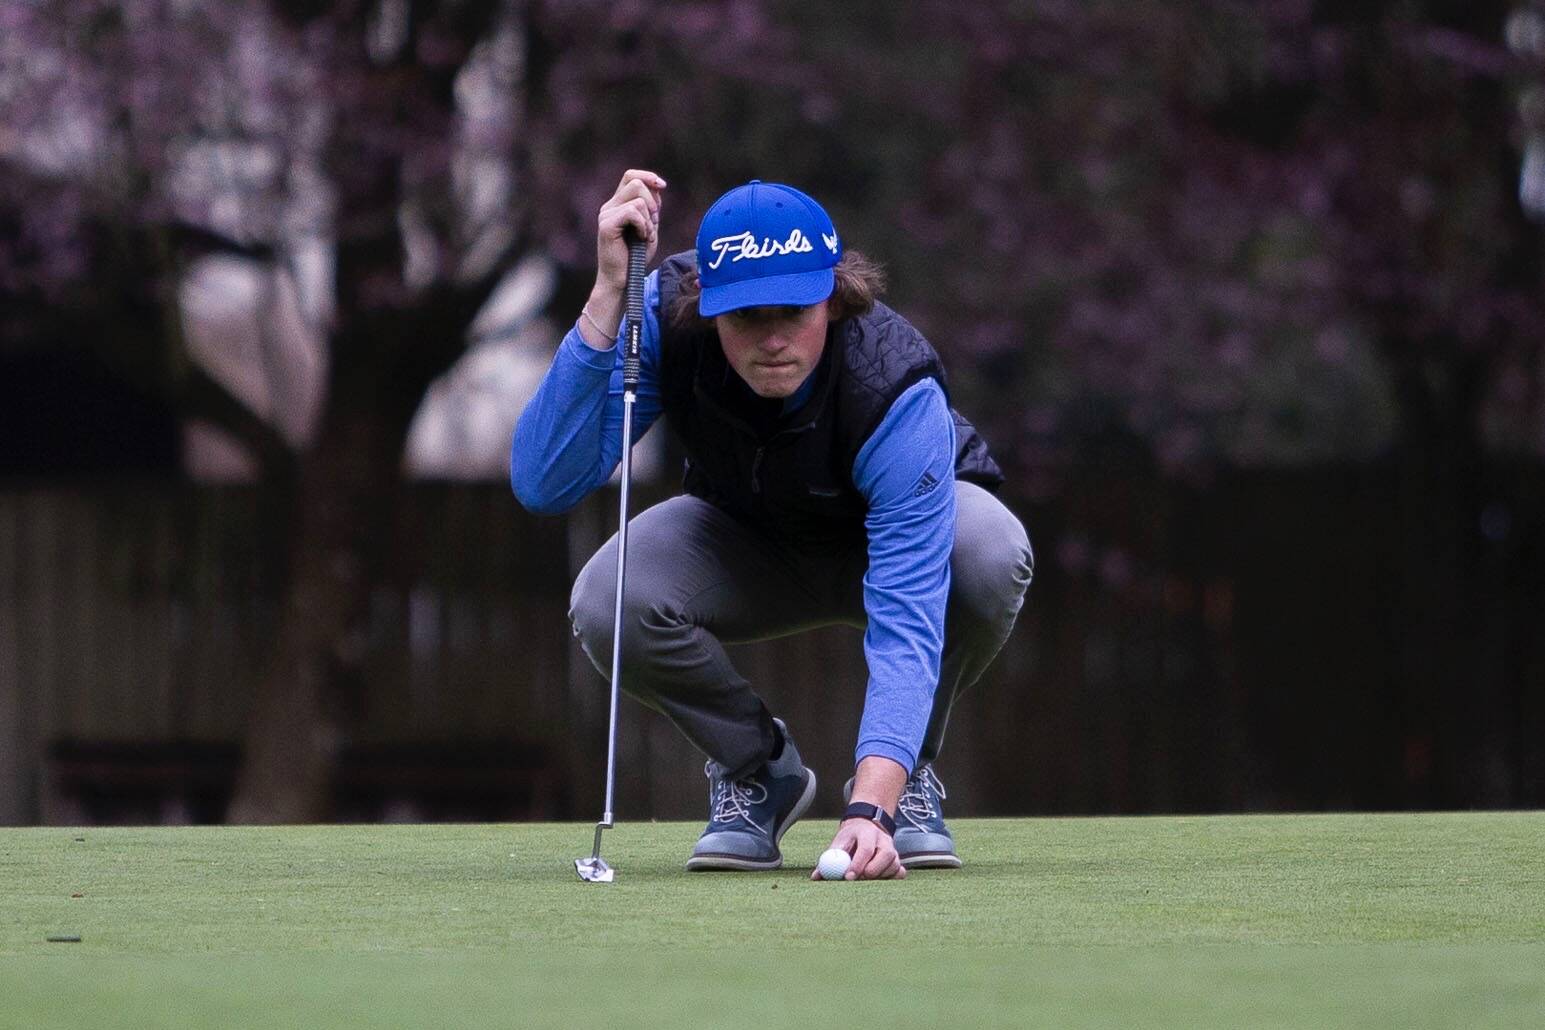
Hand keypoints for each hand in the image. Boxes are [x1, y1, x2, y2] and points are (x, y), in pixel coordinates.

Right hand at [595, 168, 665, 292]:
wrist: (623, 279)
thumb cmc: (636, 257)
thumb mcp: (650, 227)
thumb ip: (652, 207)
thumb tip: (658, 186)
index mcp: (617, 204)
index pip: (630, 176)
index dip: (648, 176)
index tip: (663, 186)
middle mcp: (609, 206)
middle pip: (636, 183)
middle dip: (652, 202)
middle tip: (653, 223)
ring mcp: (606, 215)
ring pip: (637, 199)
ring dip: (649, 219)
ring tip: (645, 235)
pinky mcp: (606, 225)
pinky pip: (632, 212)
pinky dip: (643, 225)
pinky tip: (641, 238)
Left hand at [809, 818, 906, 880]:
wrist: (866, 827)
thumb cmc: (850, 839)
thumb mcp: (838, 843)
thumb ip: (828, 859)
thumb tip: (816, 877)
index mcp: (867, 833)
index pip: (866, 849)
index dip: (858, 864)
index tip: (848, 878)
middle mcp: (883, 840)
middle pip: (886, 856)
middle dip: (872, 871)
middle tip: (859, 881)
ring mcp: (893, 849)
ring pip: (894, 865)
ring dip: (880, 876)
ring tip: (865, 878)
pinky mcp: (898, 860)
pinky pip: (900, 872)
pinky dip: (891, 878)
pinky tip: (880, 879)